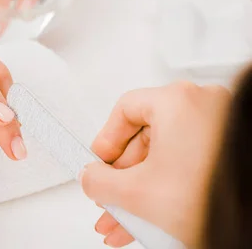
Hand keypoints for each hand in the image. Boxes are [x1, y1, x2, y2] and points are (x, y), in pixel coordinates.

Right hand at [80, 82, 230, 247]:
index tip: (98, 163)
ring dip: (142, 187)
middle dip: (124, 176)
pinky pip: (187, 162)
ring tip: (128, 218)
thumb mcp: (135, 193)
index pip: (124, 109)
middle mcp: (203, 106)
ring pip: (166, 155)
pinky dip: (167, 186)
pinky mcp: (230, 149)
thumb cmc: (210, 201)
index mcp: (177, 101)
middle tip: (111, 197)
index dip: (105, 141)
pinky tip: (151, 214)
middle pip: (146, 136)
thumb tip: (91, 177)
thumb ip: (98, 181)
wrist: (249, 225)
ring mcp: (221, 127)